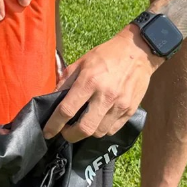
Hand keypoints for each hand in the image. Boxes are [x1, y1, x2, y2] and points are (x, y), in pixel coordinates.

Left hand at [44, 26, 162, 141]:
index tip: (47, 132)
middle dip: (70, 135)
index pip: (67, 110)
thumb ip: (65, 82)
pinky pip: (112, 130)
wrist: (139, 51)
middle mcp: (105, 95)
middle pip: (84, 129)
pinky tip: (98, 121)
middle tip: (65, 132)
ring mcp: (120, 105)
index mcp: (89, 81)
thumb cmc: (106, 55)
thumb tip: (52, 99)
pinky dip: (102, 129)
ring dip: (87, 132)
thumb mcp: (81, 62)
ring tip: (82, 124)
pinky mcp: (130, 109)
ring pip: (99, 132)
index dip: (54, 125)